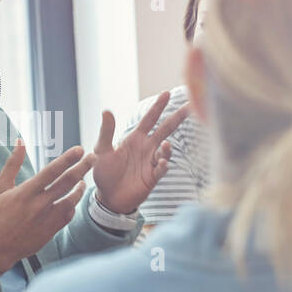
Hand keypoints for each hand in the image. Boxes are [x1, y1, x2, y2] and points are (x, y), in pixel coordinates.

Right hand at [0, 140, 93, 291]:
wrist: (0, 247)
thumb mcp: (0, 187)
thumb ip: (12, 164)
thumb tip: (20, 141)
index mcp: (26, 192)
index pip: (51, 171)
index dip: (67, 159)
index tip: (79, 149)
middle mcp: (40, 204)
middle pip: (67, 182)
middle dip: (82, 167)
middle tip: (92, 157)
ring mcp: (48, 218)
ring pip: (72, 198)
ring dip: (81, 186)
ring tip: (83, 178)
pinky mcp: (53, 229)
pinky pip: (70, 213)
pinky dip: (73, 203)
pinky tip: (73, 197)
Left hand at [91, 92, 189, 213]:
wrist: (108, 198)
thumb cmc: (104, 173)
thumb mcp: (101, 151)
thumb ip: (106, 132)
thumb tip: (106, 110)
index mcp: (135, 138)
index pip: (149, 119)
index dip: (158, 106)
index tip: (167, 93)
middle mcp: (146, 147)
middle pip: (165, 129)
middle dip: (177, 118)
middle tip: (190, 106)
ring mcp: (151, 162)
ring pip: (166, 150)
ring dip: (168, 147)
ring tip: (166, 145)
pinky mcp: (153, 177)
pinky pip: (162, 168)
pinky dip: (164, 164)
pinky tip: (162, 162)